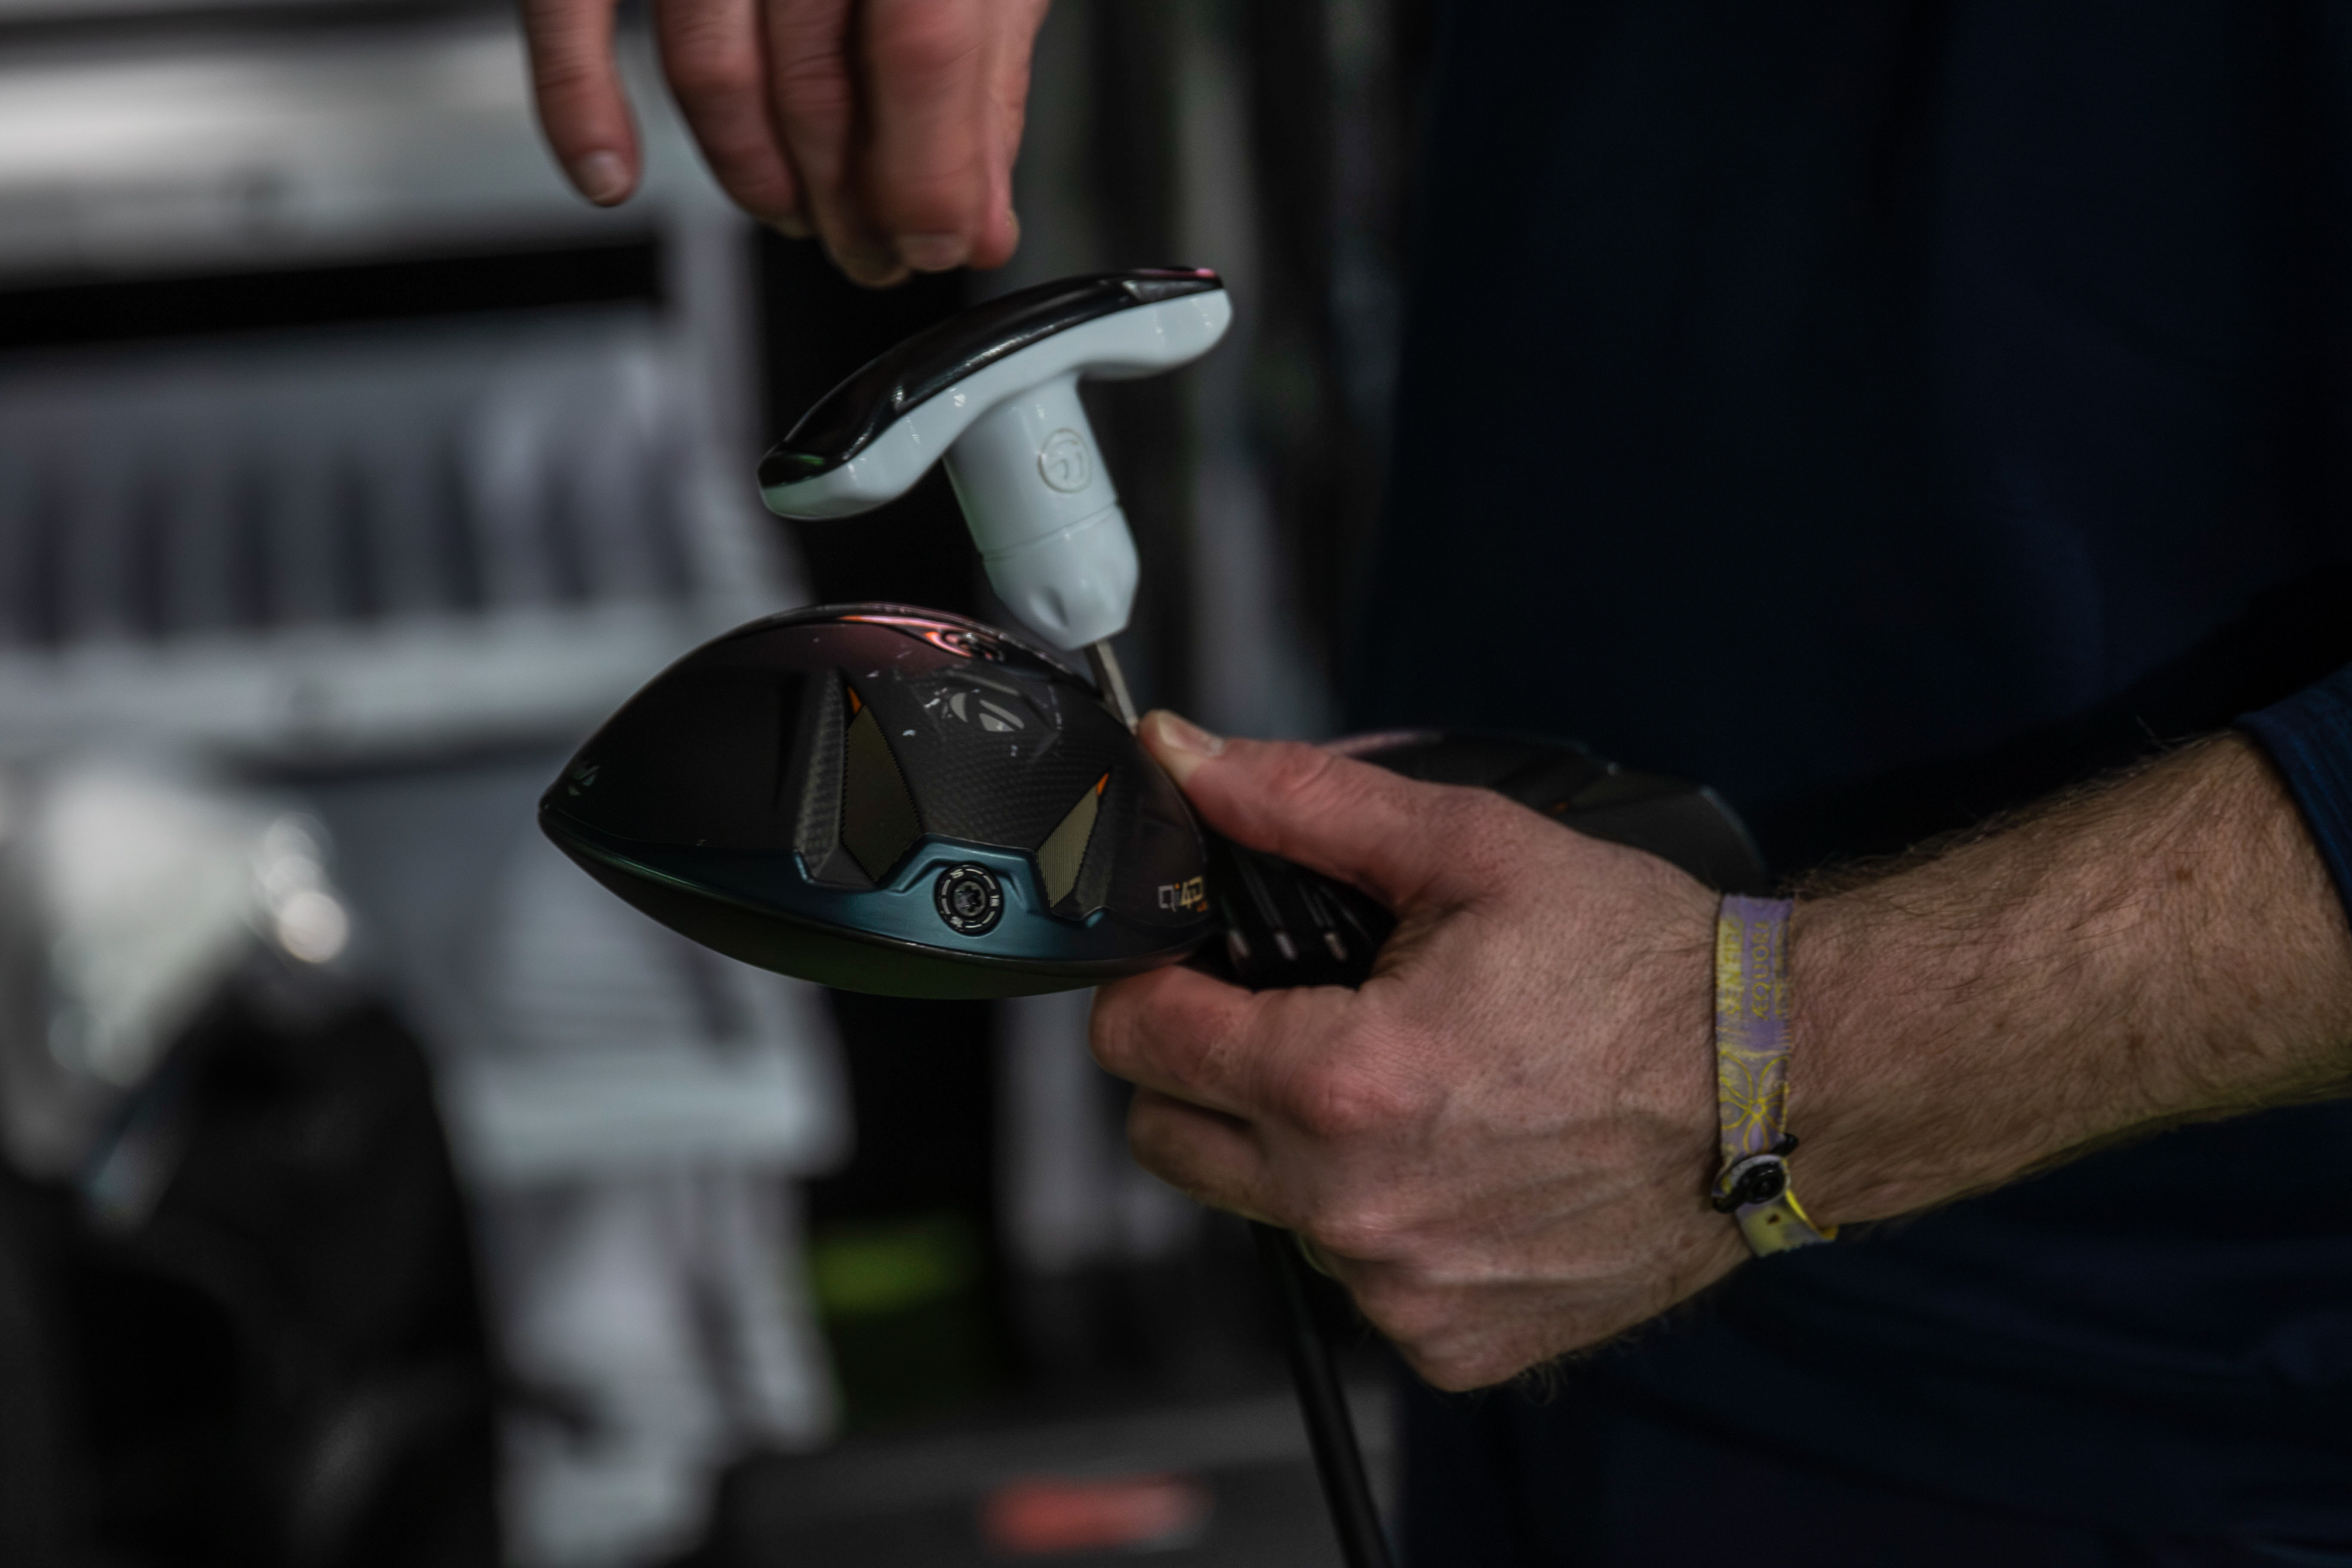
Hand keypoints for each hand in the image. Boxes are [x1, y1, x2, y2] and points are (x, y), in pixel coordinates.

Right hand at [520, 0, 1049, 285]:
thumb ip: (982, 66)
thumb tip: (977, 213)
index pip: (922, 51)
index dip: (931, 175)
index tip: (941, 244)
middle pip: (816, 81)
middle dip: (849, 203)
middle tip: (877, 253)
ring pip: (710, 70)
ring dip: (754, 176)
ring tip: (803, 216)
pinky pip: (572, 5)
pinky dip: (578, 102)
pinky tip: (611, 173)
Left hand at [1095, 714, 2351, 1393]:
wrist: (1782, 1090)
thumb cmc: (1636, 962)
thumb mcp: (1472, 849)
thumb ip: (1304, 805)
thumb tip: (1180, 757)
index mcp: (1339, 1083)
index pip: (1139, 1041)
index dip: (1149, 985)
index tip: (1192, 963)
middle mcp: (1351, 1210)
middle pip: (1169, 1139)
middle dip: (1199, 1070)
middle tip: (1285, 1019)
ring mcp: (1401, 1292)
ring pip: (1262, 1212)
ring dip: (1292, 1153)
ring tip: (1402, 1090)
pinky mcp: (1452, 1346)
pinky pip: (1358, 1284)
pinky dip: (1380, 1228)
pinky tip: (1458, 1167)